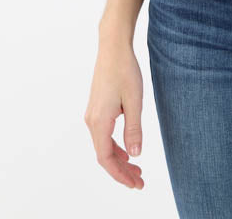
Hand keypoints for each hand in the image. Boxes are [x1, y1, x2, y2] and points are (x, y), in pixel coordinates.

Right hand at [84, 36, 144, 188]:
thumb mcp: (134, 101)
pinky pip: (104, 135)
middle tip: (140, 180)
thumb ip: (133, 130)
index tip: (136, 184)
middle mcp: (91, 121)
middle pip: (104, 155)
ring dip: (119, 159)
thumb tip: (135, 155)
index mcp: (99, 122)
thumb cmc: (125, 71)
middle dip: (122, 171)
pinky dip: (115, 146)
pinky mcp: (97, 108)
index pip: (106, 159)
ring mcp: (92, 114)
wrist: (113, 48)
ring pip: (104, 145)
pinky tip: (128, 150)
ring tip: (136, 169)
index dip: (120, 175)